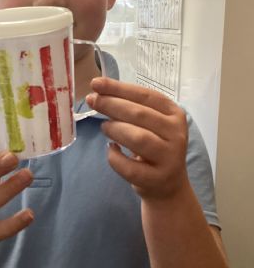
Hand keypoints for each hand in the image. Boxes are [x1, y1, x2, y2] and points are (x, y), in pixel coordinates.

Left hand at [86, 77, 188, 201]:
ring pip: (138, 138)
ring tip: (104, 127)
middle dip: (111, 104)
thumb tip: (98, 92)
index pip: (145, 95)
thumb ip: (128, 106)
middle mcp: (176, 134)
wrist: (168, 184)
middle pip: (139, 114)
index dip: (119, 88)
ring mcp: (169, 158)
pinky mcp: (157, 179)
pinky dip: (115, 157)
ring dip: (115, 129)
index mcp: (174, 114)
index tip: (96, 83)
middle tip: (91, 100)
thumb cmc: (153, 145)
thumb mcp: (148, 123)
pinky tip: (112, 150)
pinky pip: (129, 167)